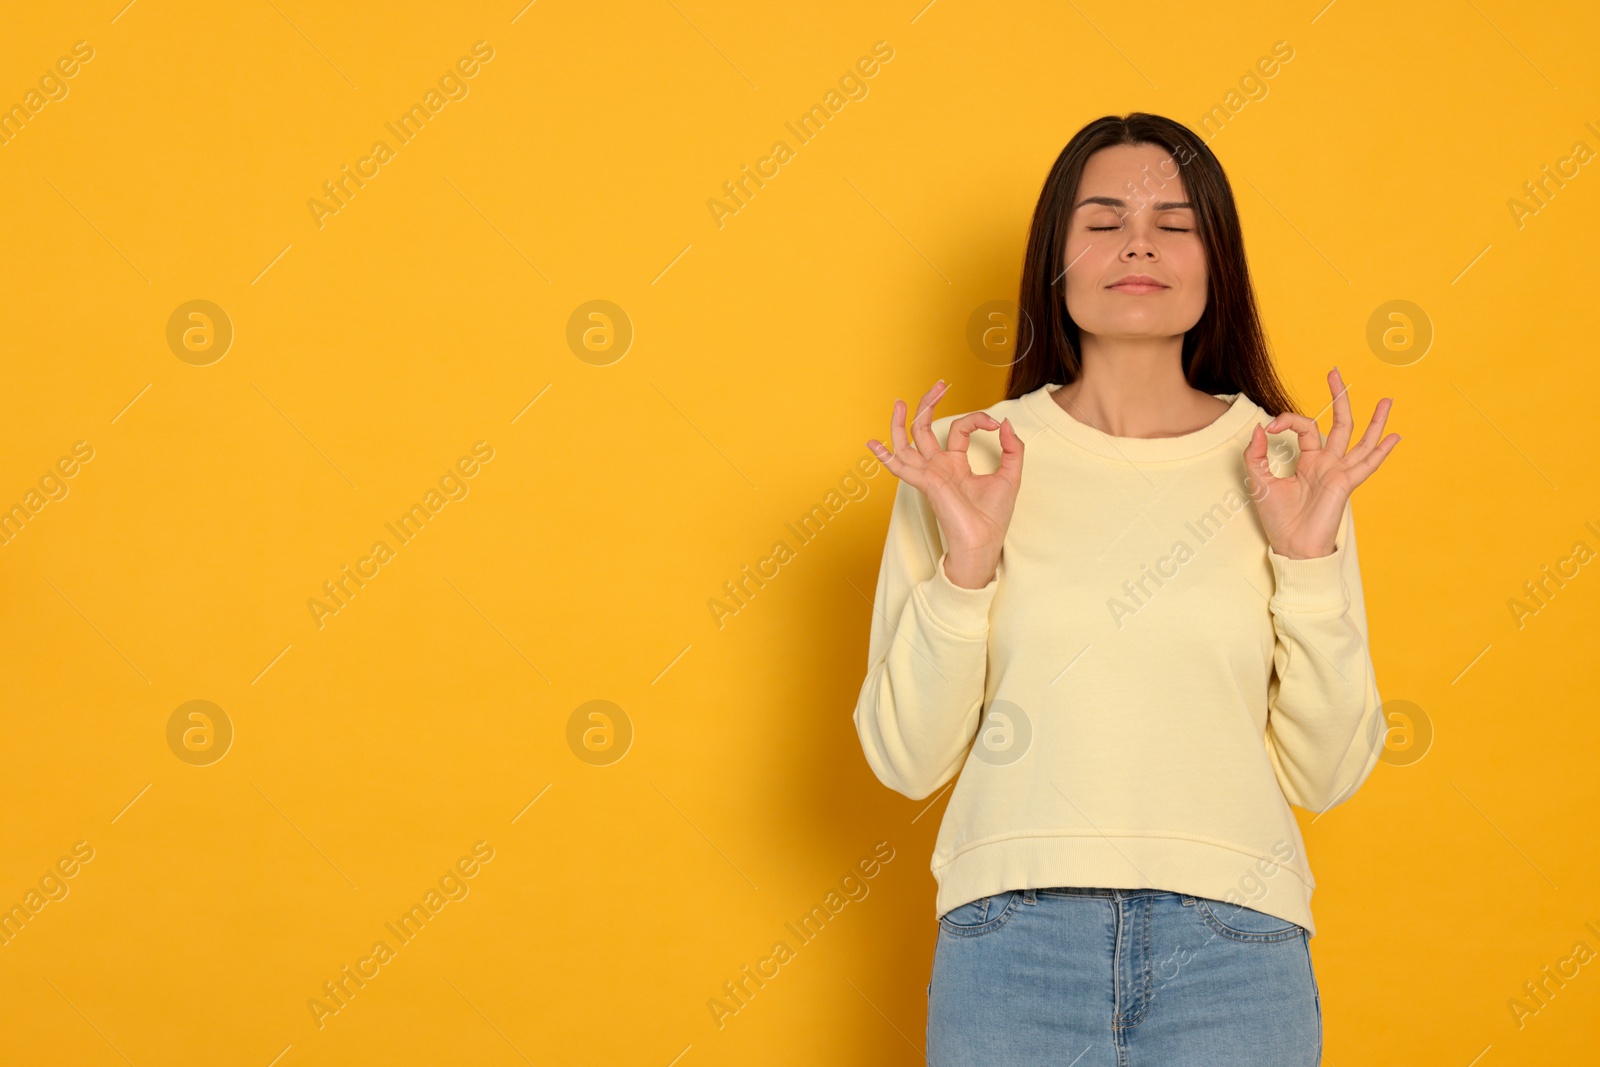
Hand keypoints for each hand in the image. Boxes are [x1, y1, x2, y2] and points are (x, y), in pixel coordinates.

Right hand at [866, 379, 1023, 587]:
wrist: (984, 543)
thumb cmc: (993, 517)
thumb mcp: (1011, 476)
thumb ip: (1013, 448)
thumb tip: (1005, 423)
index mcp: (955, 464)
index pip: (958, 429)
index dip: (977, 420)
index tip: (996, 424)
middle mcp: (938, 467)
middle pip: (924, 430)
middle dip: (928, 405)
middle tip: (938, 385)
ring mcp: (930, 475)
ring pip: (907, 444)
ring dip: (902, 423)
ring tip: (902, 402)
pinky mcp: (927, 483)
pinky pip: (902, 468)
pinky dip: (886, 457)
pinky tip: (873, 445)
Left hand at [1244, 367, 1399, 558]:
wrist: (1291, 546)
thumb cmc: (1278, 519)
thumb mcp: (1259, 481)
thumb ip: (1256, 454)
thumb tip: (1259, 428)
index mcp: (1309, 461)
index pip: (1304, 427)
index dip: (1287, 420)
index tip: (1269, 428)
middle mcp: (1327, 464)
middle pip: (1338, 424)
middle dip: (1338, 398)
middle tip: (1334, 372)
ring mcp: (1339, 473)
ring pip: (1360, 440)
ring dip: (1374, 421)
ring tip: (1386, 400)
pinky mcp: (1345, 484)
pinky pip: (1366, 464)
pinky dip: (1381, 451)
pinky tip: (1394, 436)